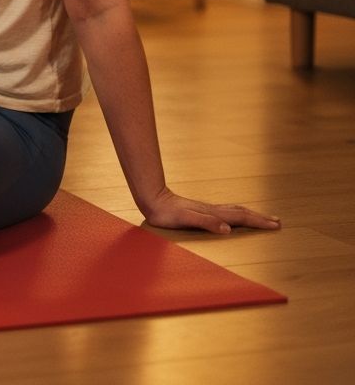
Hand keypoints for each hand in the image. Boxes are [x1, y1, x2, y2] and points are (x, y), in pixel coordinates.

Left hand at [143, 187, 281, 234]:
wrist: (152, 200)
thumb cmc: (167, 213)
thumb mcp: (186, 219)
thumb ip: (206, 222)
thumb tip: (228, 228)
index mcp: (213, 214)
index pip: (241, 217)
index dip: (258, 221)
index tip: (275, 225)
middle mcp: (213, 210)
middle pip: (241, 212)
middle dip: (260, 218)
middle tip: (277, 222)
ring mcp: (207, 209)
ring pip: (234, 211)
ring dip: (250, 214)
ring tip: (262, 217)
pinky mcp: (201, 211)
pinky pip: (225, 212)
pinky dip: (237, 214)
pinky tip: (234, 217)